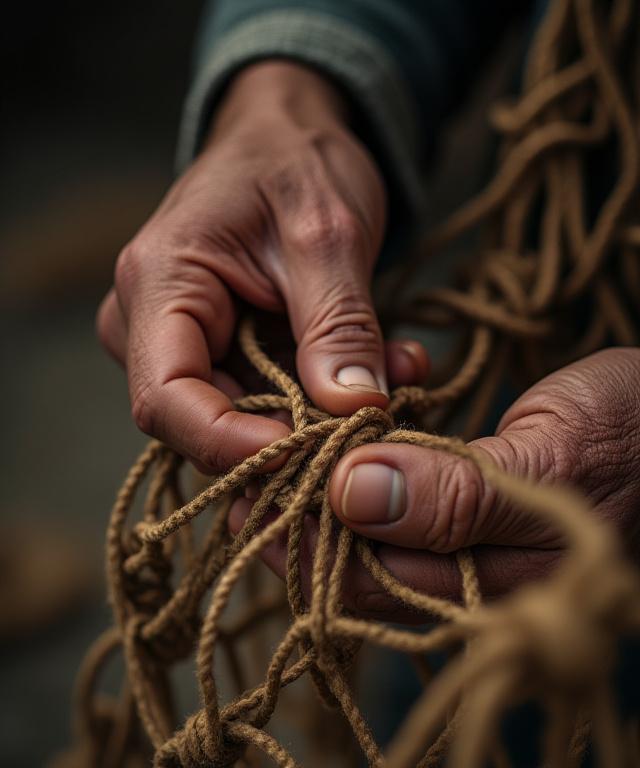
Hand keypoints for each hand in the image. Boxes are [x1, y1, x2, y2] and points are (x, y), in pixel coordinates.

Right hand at [97, 61, 428, 472]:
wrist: (286, 135)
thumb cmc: (294, 159)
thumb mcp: (328, 232)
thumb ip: (337, 323)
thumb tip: (353, 409)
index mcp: (158, 285)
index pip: (166, 401)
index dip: (233, 445)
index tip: (310, 455)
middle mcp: (150, 324)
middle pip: (203, 422)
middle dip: (293, 434)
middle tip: (377, 418)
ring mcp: (183, 342)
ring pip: (241, 418)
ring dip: (319, 414)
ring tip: (394, 376)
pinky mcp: (216, 351)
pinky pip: (263, 398)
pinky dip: (321, 396)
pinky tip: (379, 370)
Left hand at [230, 348, 639, 619]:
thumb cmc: (632, 430)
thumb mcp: (550, 456)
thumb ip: (457, 492)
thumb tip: (353, 495)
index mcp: (500, 586)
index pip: (375, 583)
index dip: (308, 540)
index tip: (256, 493)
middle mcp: (480, 580)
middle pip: (365, 567)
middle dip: (304, 521)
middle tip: (249, 477)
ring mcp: (477, 548)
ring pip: (376, 539)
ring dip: (326, 498)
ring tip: (277, 460)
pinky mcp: (475, 513)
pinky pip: (402, 509)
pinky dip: (364, 478)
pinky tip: (339, 452)